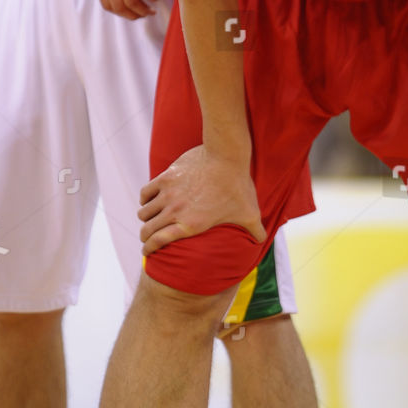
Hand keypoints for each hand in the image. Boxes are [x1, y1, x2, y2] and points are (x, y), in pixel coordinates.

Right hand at [139, 145, 265, 255]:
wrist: (226, 156)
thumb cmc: (238, 186)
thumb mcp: (250, 213)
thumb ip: (256, 230)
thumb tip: (262, 240)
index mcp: (190, 225)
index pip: (158, 242)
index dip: (149, 249)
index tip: (147, 251)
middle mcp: (174, 211)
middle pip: (147, 229)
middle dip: (145, 236)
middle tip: (147, 237)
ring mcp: (168, 194)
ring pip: (144, 212)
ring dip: (145, 218)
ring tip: (149, 219)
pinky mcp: (166, 177)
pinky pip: (146, 192)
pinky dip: (145, 199)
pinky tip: (148, 200)